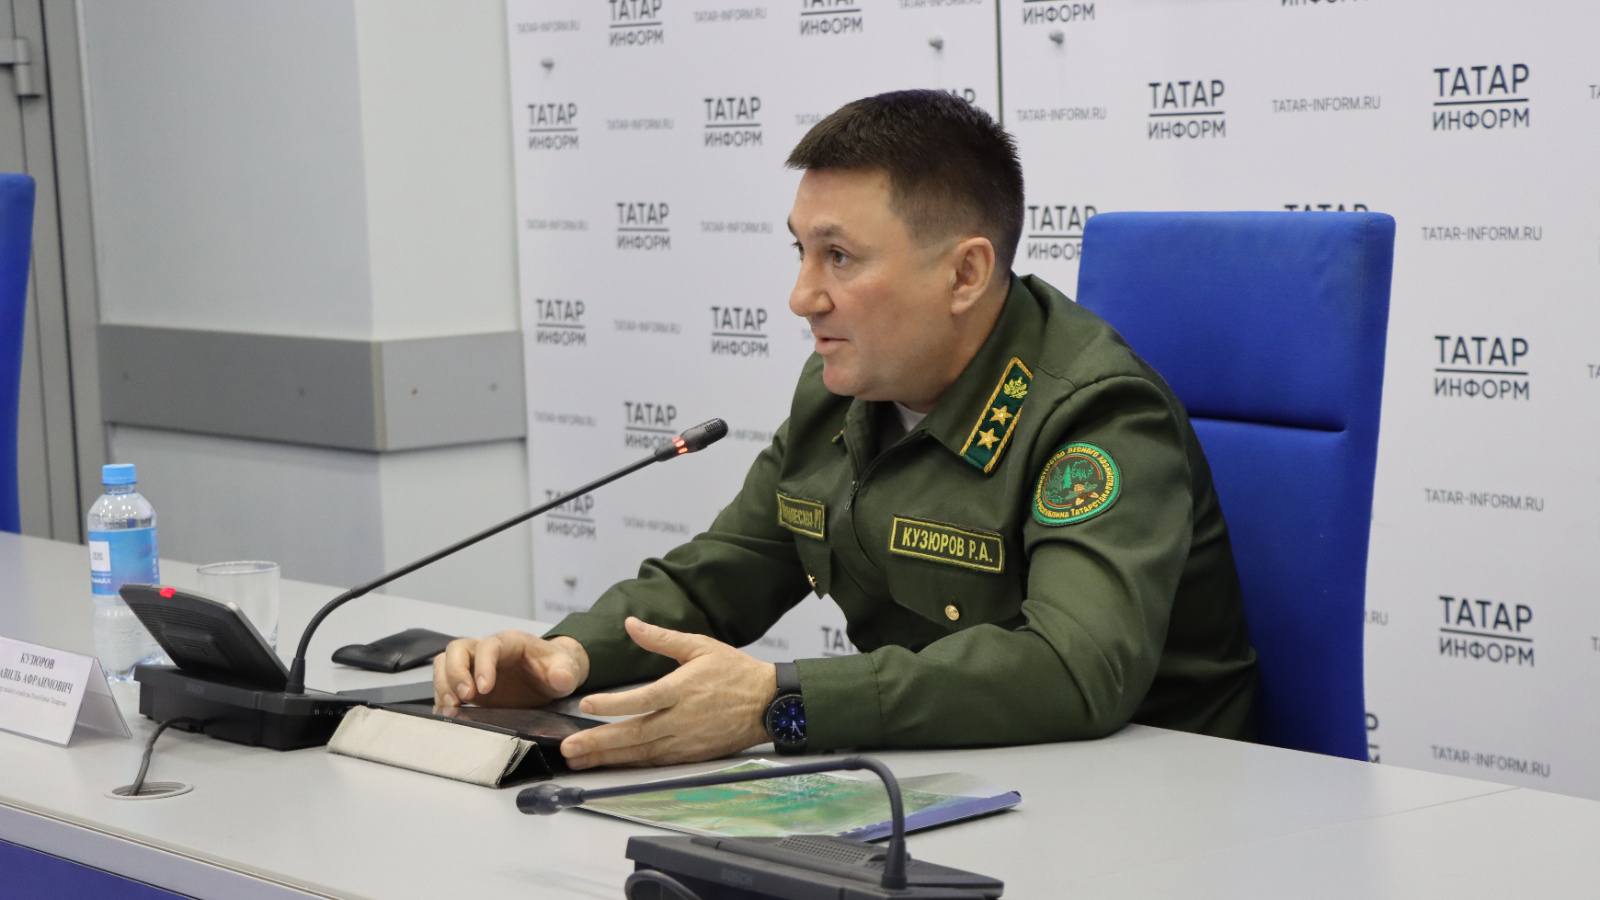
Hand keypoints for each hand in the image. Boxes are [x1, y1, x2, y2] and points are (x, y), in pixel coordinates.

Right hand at [433, 631, 590, 708]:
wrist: (550, 676)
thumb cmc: (554, 667)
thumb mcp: (566, 669)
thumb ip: (565, 672)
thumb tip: (560, 678)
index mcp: (510, 642)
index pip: (488, 646)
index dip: (482, 665)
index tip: (484, 689)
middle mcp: (487, 650)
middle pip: (457, 649)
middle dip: (455, 673)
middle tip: (464, 699)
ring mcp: (474, 666)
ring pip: (445, 663)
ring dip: (444, 685)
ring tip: (452, 708)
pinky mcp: (468, 684)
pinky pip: (445, 683)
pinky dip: (443, 697)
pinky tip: (450, 713)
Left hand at [559, 617, 774, 768]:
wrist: (769, 704)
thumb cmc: (736, 673)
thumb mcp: (700, 646)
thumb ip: (661, 639)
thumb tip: (631, 624)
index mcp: (683, 689)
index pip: (641, 699)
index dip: (612, 705)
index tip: (586, 705)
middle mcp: (682, 719)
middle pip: (634, 734)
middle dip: (598, 743)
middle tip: (569, 748)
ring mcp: (686, 741)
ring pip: (641, 754)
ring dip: (608, 758)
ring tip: (579, 760)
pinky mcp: (691, 756)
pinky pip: (655, 763)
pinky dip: (630, 765)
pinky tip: (610, 765)